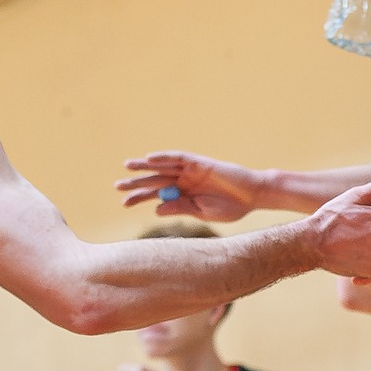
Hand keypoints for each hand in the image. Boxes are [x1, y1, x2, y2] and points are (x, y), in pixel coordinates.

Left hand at [116, 153, 265, 221]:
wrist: (252, 196)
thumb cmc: (231, 207)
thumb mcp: (202, 212)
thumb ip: (180, 209)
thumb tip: (156, 209)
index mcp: (184, 196)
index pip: (157, 195)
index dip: (140, 198)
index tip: (123, 203)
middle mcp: (184, 182)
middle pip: (156, 180)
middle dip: (137, 183)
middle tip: (118, 187)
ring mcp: (191, 171)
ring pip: (163, 167)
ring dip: (146, 166)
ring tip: (128, 166)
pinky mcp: (199, 162)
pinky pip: (178, 157)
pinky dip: (164, 157)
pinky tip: (150, 158)